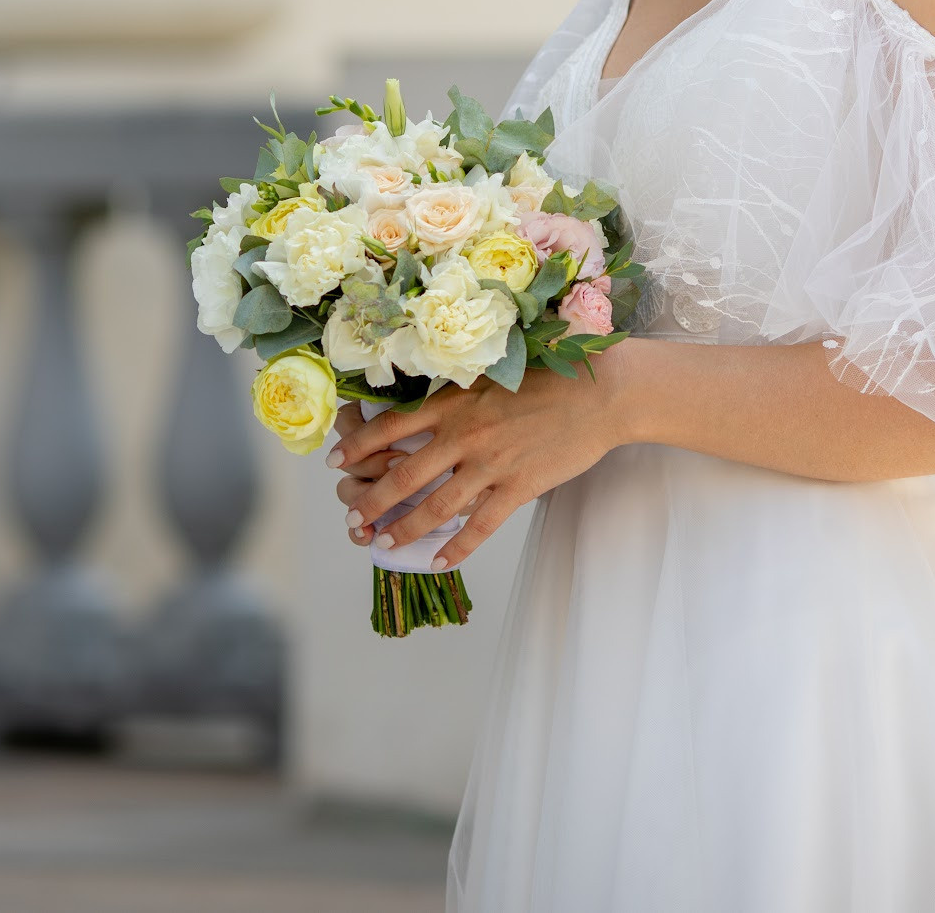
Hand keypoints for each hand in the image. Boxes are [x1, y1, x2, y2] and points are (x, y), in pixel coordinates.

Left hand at [326, 361, 630, 569]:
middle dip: (371, 501)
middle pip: (403, 475)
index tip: (334, 461)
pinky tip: (440, 561)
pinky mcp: (519, 487)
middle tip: (351, 518)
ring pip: (435, 507)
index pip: (390, 426)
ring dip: (405, 529)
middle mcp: (465, 435)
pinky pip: (480, 526)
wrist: (600, 393)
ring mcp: (491, 464)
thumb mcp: (493, 373)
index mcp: (455, 402)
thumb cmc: (552, 375)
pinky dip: (457, 548)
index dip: (357, 446)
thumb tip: (428, 407)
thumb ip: (459, 392)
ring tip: (384, 544)